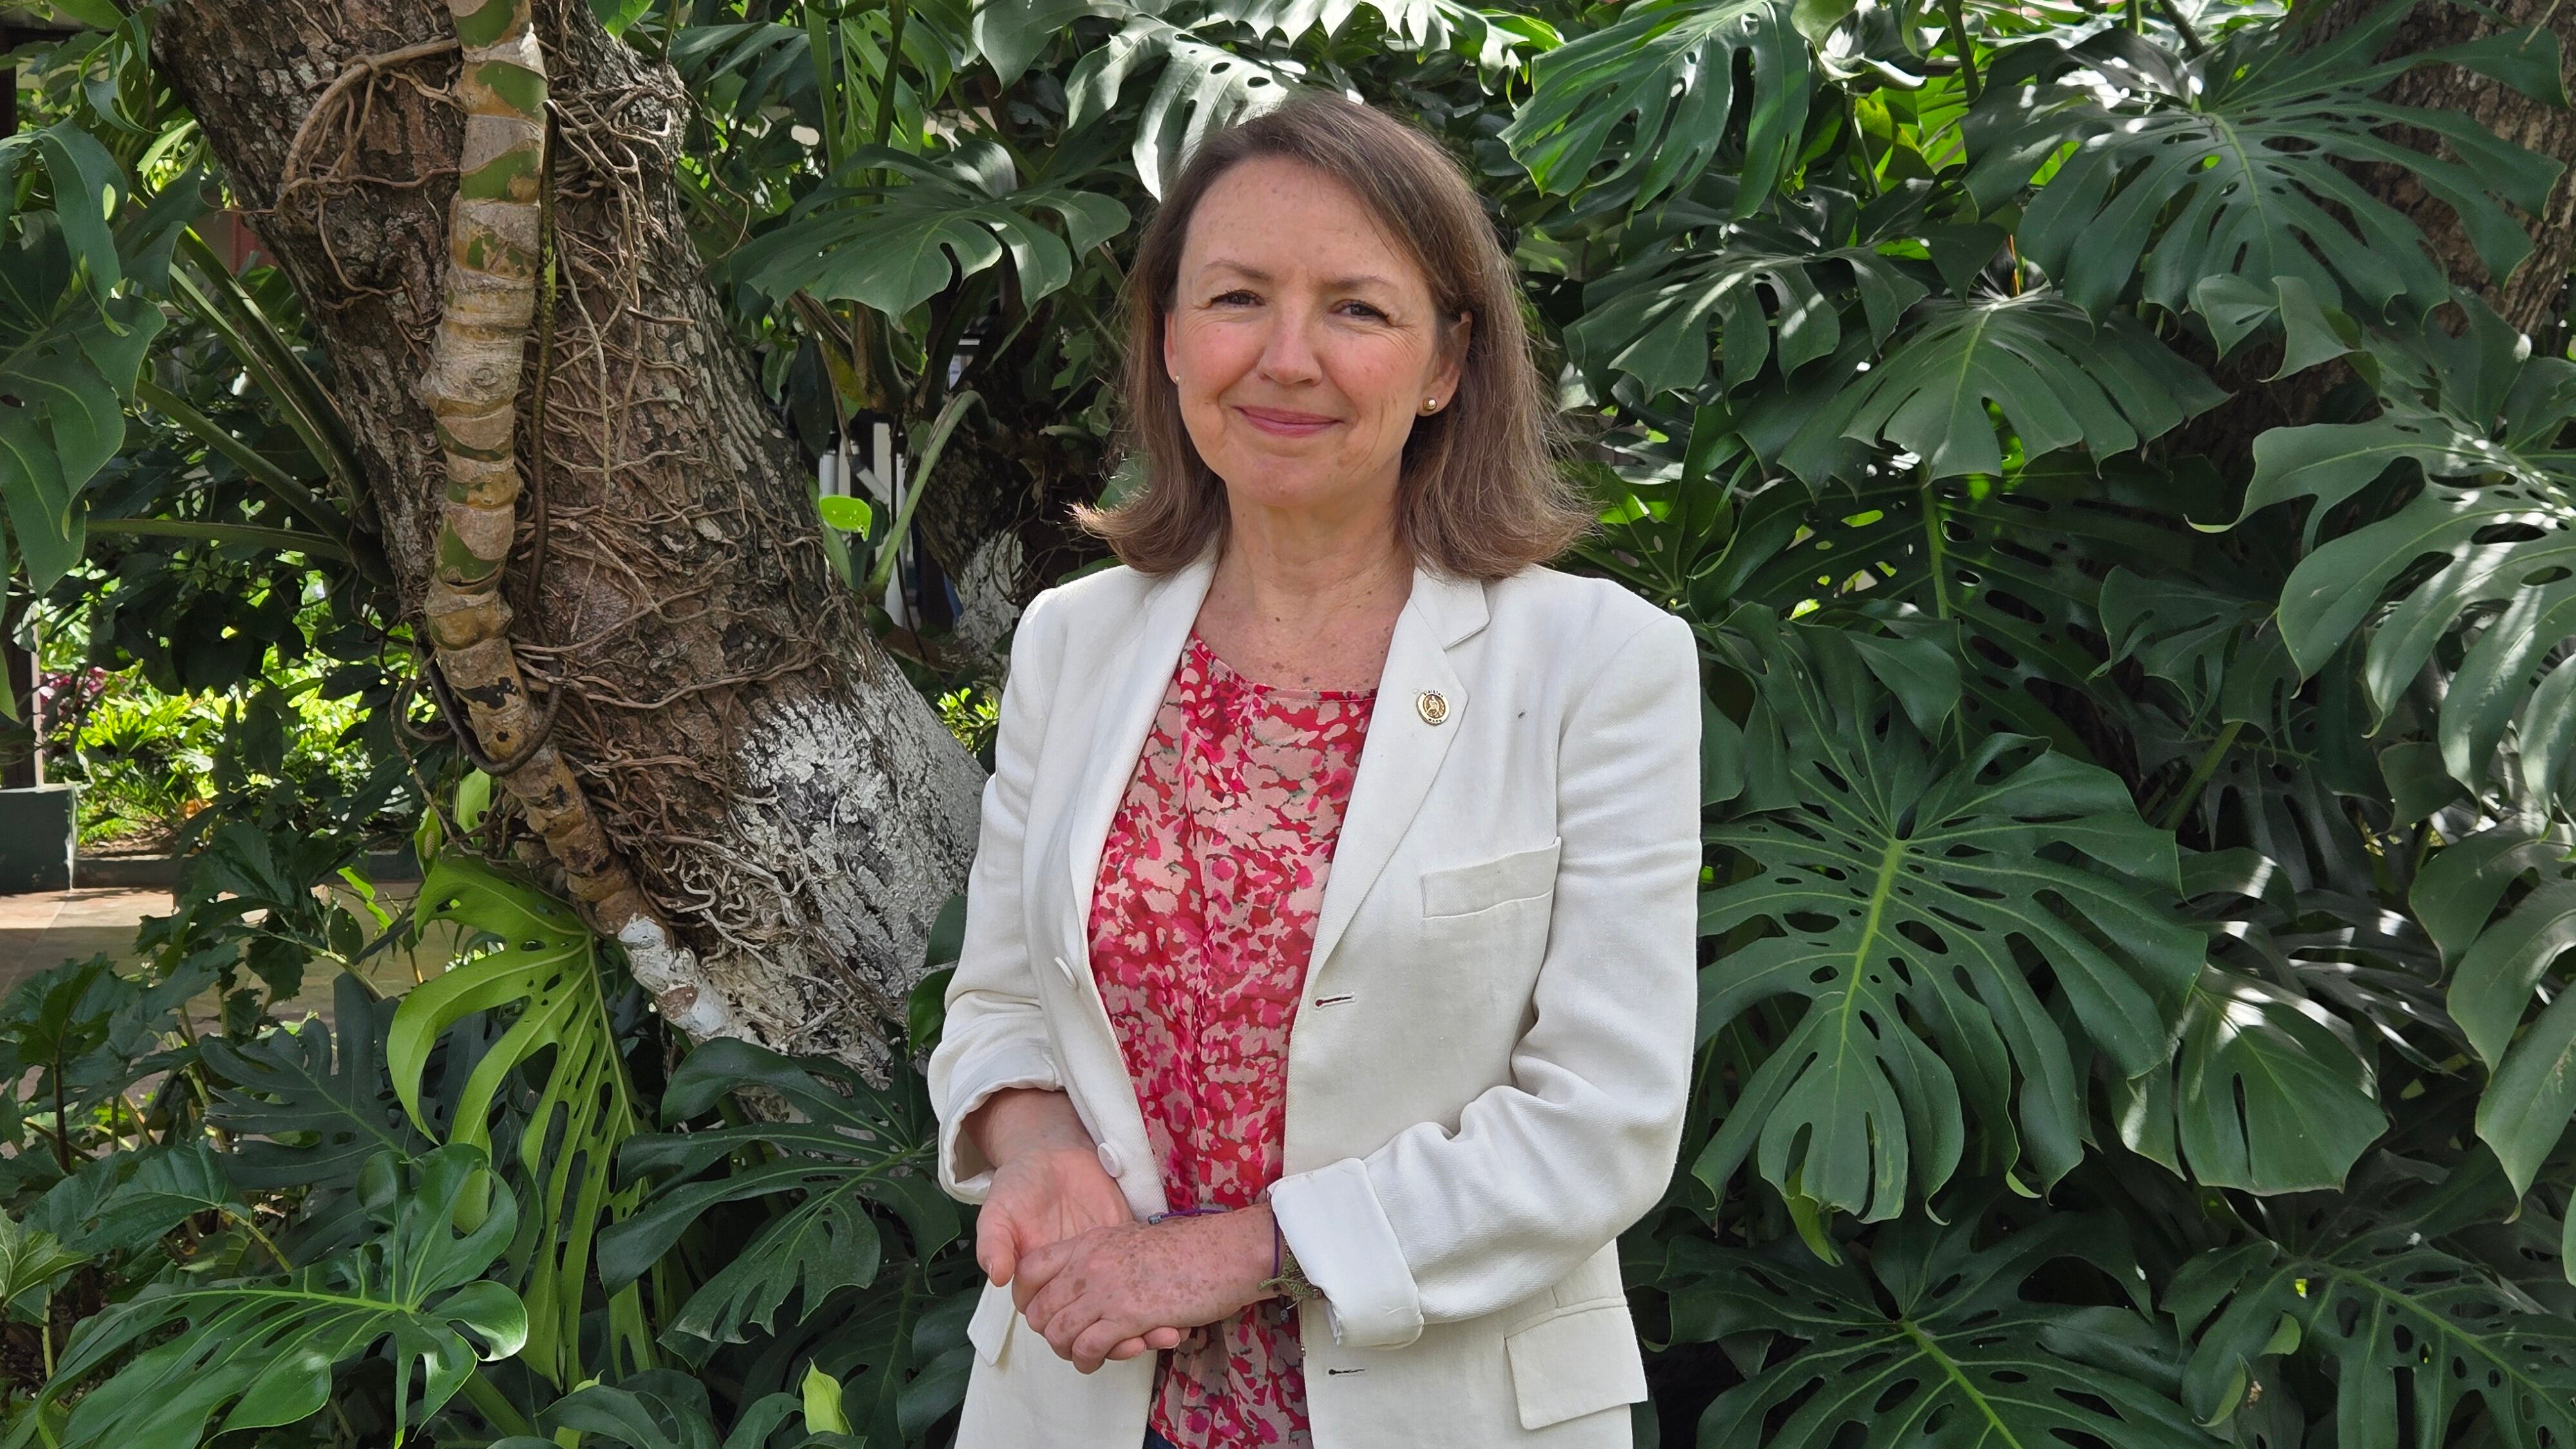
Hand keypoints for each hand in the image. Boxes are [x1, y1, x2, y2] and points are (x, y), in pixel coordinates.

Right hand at [963, 1088, 1185, 1362]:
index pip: (1056, 1327)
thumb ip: (995, 1242)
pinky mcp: (1124, 1256)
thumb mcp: (999, 1210)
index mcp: (1037, 1286)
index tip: (1097, 1345)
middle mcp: (1069, 1288)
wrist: (1053, 1154)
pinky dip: (1159, 1304)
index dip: (1077, 1341)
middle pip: (1093, 1331)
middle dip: (1118, 1342)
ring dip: (1143, 1330)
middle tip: (1144, 1342)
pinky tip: (1180, 1313)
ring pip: (1121, 1317)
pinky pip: (1141, 1288)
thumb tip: (996, 1275)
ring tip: (1169, 1334)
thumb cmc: (1020, 1185)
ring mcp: (1099, 1275)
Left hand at [1018, 1205, 1277, 1372]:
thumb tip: (1088, 1284)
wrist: (1226, 1251)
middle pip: (1038, 1310)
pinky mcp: (1128, 1315)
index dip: (1027, 1298)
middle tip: (1069, 1341)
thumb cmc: (1190, 1249)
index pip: (1029, 1270)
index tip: (1043, 1314)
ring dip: (1068, 1352)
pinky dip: (1088, 1361)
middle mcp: (1090, 1263)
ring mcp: (1107, 1288)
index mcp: (1090, 1242)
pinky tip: (1098, 1361)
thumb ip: (1105, 1259)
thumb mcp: (1133, 1241)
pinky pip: (1087, 1347)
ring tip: (1086, 1356)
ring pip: (1058, 1333)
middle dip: (1049, 1334)